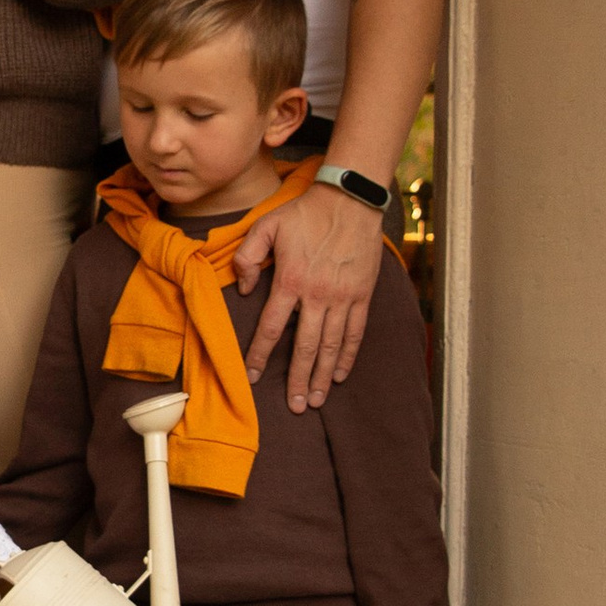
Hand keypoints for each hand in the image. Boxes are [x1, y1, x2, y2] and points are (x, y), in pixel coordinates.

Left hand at [238, 177, 385, 406]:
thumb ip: (247, 257)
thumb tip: (242, 289)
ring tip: (316, 400)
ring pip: (332, 346)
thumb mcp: (266, 226)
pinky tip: (341, 375)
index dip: (261, 355)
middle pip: (306, 347)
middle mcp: (318, 295)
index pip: (272, 328)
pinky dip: (348, 356)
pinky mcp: (362, 294)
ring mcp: (343, 297)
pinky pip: (355, 333)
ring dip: (323, 376)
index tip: (253, 376)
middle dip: (298, 380)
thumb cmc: (306, 212)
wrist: (351, 199)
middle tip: (294, 406)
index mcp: (291, 281)